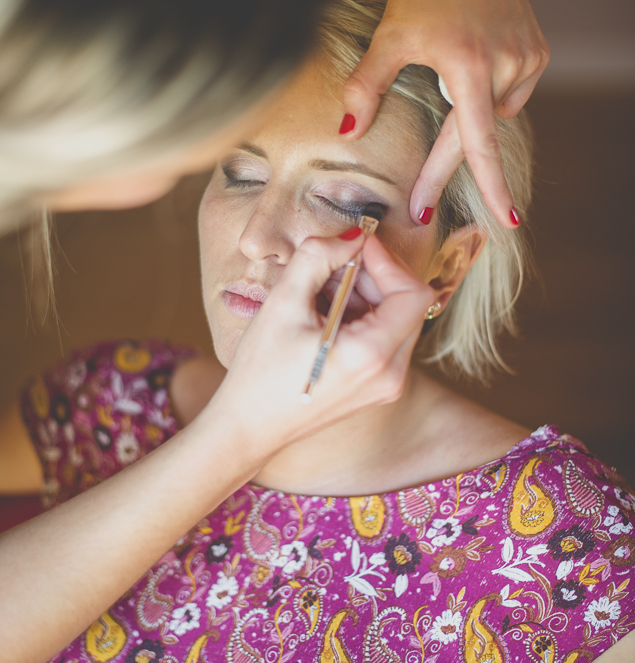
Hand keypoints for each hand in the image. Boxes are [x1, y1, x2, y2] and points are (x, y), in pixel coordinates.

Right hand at [204, 230, 434, 458]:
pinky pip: (384, 339)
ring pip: (396, 319)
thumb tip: (351, 236)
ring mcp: (386, 385)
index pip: (413, 292)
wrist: (249, 427)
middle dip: (374, 276)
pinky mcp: (376, 387)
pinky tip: (323, 314)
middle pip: (408, 305)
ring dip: (366, 295)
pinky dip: (361, 316)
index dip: (387, 261)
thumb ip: (318, 257)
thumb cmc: (260, 372)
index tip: (356, 247)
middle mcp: (391, 375)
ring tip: (320, 291)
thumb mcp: (283, 303)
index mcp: (373, 356)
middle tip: (333, 265)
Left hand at [341, 0, 548, 227]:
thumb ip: (366, 89)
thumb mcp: (388, 37)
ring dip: (467, 114)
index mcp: (470, 64)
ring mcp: (527, 56)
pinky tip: (470, 64)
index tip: (505, 221)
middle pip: (476, 135)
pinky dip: (487, 94)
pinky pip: (509, 93)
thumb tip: (347, 135)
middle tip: (420, 204)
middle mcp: (507, 62)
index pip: (480, 142)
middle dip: (445, 170)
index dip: (490, 186)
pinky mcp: (537, 49)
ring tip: (448, 73)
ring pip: (492, 114)